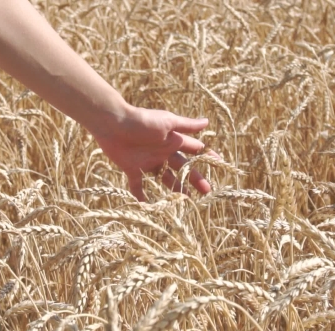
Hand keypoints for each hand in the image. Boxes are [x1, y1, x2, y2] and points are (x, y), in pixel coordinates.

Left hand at [89, 103, 218, 200]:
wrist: (114, 124)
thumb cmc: (143, 121)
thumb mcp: (167, 122)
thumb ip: (186, 125)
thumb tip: (207, 122)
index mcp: (173, 140)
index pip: (194, 150)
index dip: (207, 157)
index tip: (220, 165)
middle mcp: (163, 151)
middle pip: (183, 167)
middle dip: (195, 178)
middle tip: (207, 191)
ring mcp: (148, 161)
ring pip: (165, 177)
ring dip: (176, 188)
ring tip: (186, 199)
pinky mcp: (132, 168)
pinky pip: (138, 185)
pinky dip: (141, 195)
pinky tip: (148, 205)